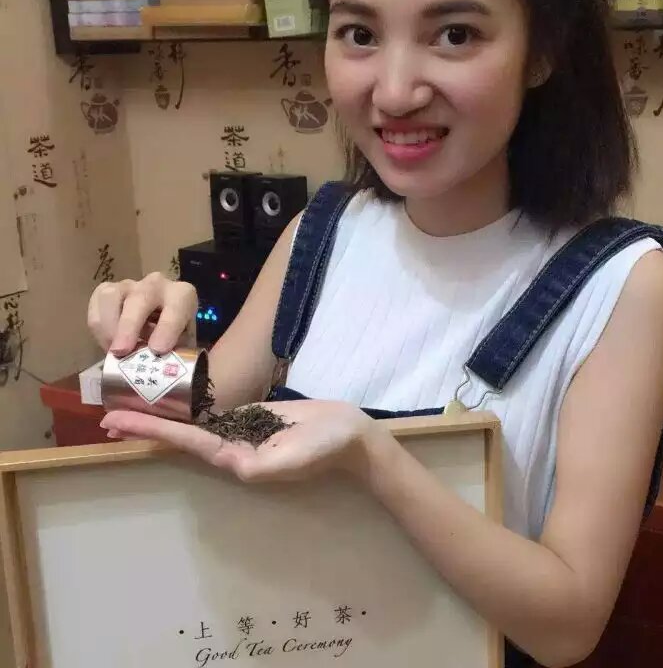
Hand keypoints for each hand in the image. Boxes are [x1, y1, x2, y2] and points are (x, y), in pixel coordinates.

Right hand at [87, 272, 197, 356]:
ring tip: (111, 350)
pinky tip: (105, 343)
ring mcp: (130, 285)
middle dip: (129, 325)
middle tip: (122, 351)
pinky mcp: (108, 290)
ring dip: (108, 325)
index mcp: (182, 296)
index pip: (177, 307)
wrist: (160, 322)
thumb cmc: (174, 336)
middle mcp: (156, 285)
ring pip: (111, 296)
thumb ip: (176, 354)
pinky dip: (98, 325)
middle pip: (141, 297)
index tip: (158, 349)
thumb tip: (165, 374)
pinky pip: (96, 302)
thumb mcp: (182, 344)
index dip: (167, 328)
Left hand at [100, 400, 392, 482]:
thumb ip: (263, 465)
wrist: (351, 434)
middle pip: (181, 435)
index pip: (186, 443)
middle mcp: (233, 448)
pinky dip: (190, 408)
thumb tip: (231, 464)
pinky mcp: (254, 419)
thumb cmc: (325, 446)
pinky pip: (215, 413)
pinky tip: (175, 402)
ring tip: (132, 407)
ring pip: (194, 424)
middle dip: (146, 426)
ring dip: (163, 416)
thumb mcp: (295, 459)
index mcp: (238, 459)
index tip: (117, 424)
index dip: (151, 431)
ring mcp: (242, 433)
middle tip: (107, 417)